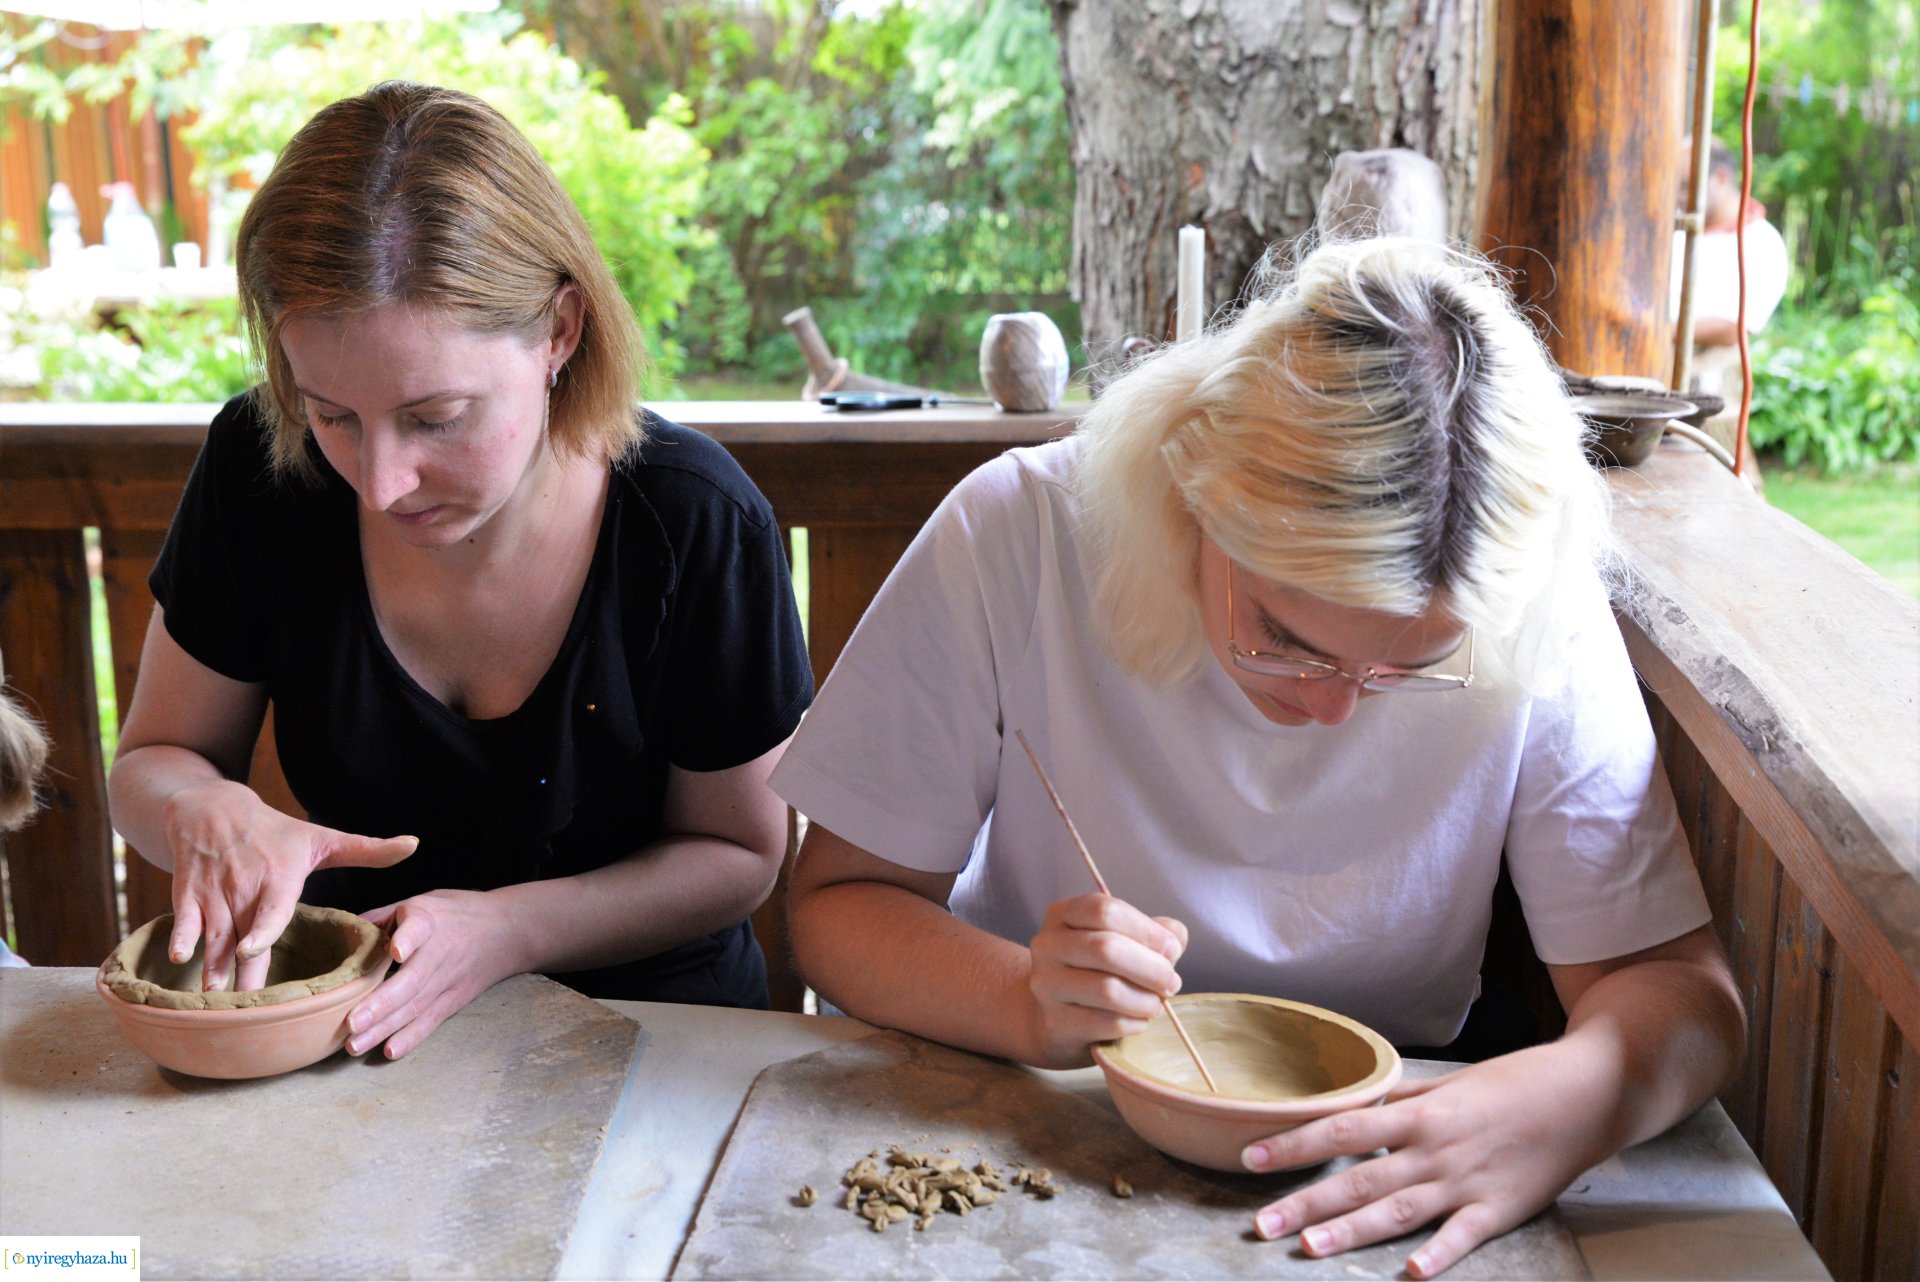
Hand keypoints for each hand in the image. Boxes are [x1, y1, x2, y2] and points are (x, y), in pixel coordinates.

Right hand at [162, 779, 416, 992]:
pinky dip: (180, 938)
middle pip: (243, 935)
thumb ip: (368, 849)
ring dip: (211, 967)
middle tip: (245, 1005)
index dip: (261, 929)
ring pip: (214, 935)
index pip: (272, 906)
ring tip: (213, 1000)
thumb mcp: (322, 838)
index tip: (251, 949)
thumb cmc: (277, 832)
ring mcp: (214, 890)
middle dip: (241, 970)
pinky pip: (183, 920)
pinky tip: (178, 960)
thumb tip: (416, 844)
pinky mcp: (187, 893)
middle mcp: (245, 885)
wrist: (212, 808)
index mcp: (280, 875)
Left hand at [350, 889, 524, 1059]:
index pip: (419, 928)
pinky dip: (412, 1037)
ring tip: (355, 1045)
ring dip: (385, 1028)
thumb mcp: (423, 902)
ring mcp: (449, 979)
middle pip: (412, 980)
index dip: (408, 938)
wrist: (507, 930)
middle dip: (381, 1004)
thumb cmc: (455, 913)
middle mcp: (439, 951)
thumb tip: (343, 932)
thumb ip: (384, 917)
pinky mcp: (454, 999)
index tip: (397, 950)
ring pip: (416, 1006)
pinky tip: (390, 1051)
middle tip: (351, 1023)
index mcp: (428, 920)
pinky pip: (431, 1020)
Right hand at [1023, 893, 1189, 1067]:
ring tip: (1157, 1004)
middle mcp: (1047, 945)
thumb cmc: (1096, 972)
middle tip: (1172, 983)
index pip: (1106, 911)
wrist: (1055, 1018)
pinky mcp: (1055, 1022)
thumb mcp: (1122, 941)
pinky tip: (1138, 1021)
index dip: (1147, 930)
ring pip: (1107, 989)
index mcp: (1063, 914)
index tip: (1173, 950)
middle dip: (1152, 968)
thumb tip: (1175, 940)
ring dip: (1146, 1000)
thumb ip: (1153, 932)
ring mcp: (1046, 985)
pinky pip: (1105, 1023)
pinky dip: (1134, 1023)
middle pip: (1106, 949)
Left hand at [1242, 1043, 1608, 1278]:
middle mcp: (1435, 1150)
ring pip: (1398, 1212)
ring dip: (1351, 1232)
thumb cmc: (1514, 1084)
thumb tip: (1357, 1106)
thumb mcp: (1450, 1083)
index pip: (1342, 1129)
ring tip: (1308, 1248)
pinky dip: (1438, 1256)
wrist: (1586, 1094)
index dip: (1295, 1144)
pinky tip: (1409, 1273)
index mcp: (1419, 1115)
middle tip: (1261, 1224)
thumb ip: (1402, 1101)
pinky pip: (1462, 1237)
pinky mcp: (1500, 1210)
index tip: (1251, 1157)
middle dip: (1307, 1203)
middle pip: (1360, 1179)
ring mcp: (1466, 1182)